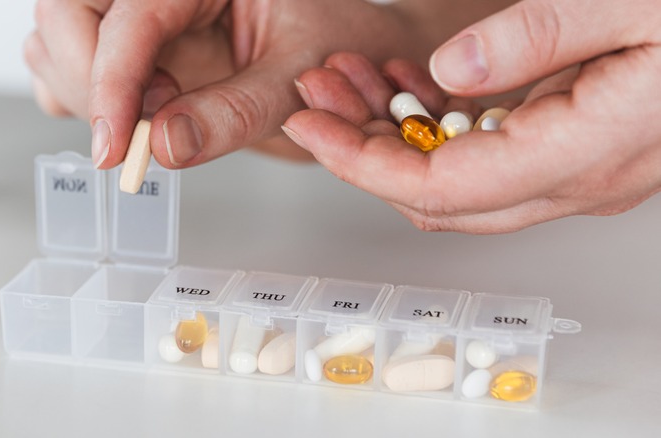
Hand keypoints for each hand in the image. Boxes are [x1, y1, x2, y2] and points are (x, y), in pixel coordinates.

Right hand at [24, 0, 425, 168]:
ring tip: (149, 118)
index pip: (130, 16)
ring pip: (56, 36)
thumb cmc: (335, 46)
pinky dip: (80, 95)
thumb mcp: (296, 78)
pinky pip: (67, 59)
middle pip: (67, 14)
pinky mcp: (133, 40)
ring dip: (82, 89)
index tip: (114, 147)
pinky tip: (131, 115)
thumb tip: (164, 146)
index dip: (111, 83)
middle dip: (89, 81)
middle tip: (135, 134)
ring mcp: (139, 9)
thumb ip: (236, 111)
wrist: (348, 53)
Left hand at [284, 0, 660, 232]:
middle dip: (363, 150)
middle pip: (437, 195)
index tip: (308, 125)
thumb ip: (543, 33)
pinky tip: (411, 81)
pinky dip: (438, 126)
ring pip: (458, 179)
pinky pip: (489, 155)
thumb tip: (451, 67)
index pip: (438, 186)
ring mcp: (582, 169)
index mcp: (586, 150)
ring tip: (351, 78)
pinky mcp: (583, 146)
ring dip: (396, 136)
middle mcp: (578, 178)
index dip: (361, 162)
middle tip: (318, 94)